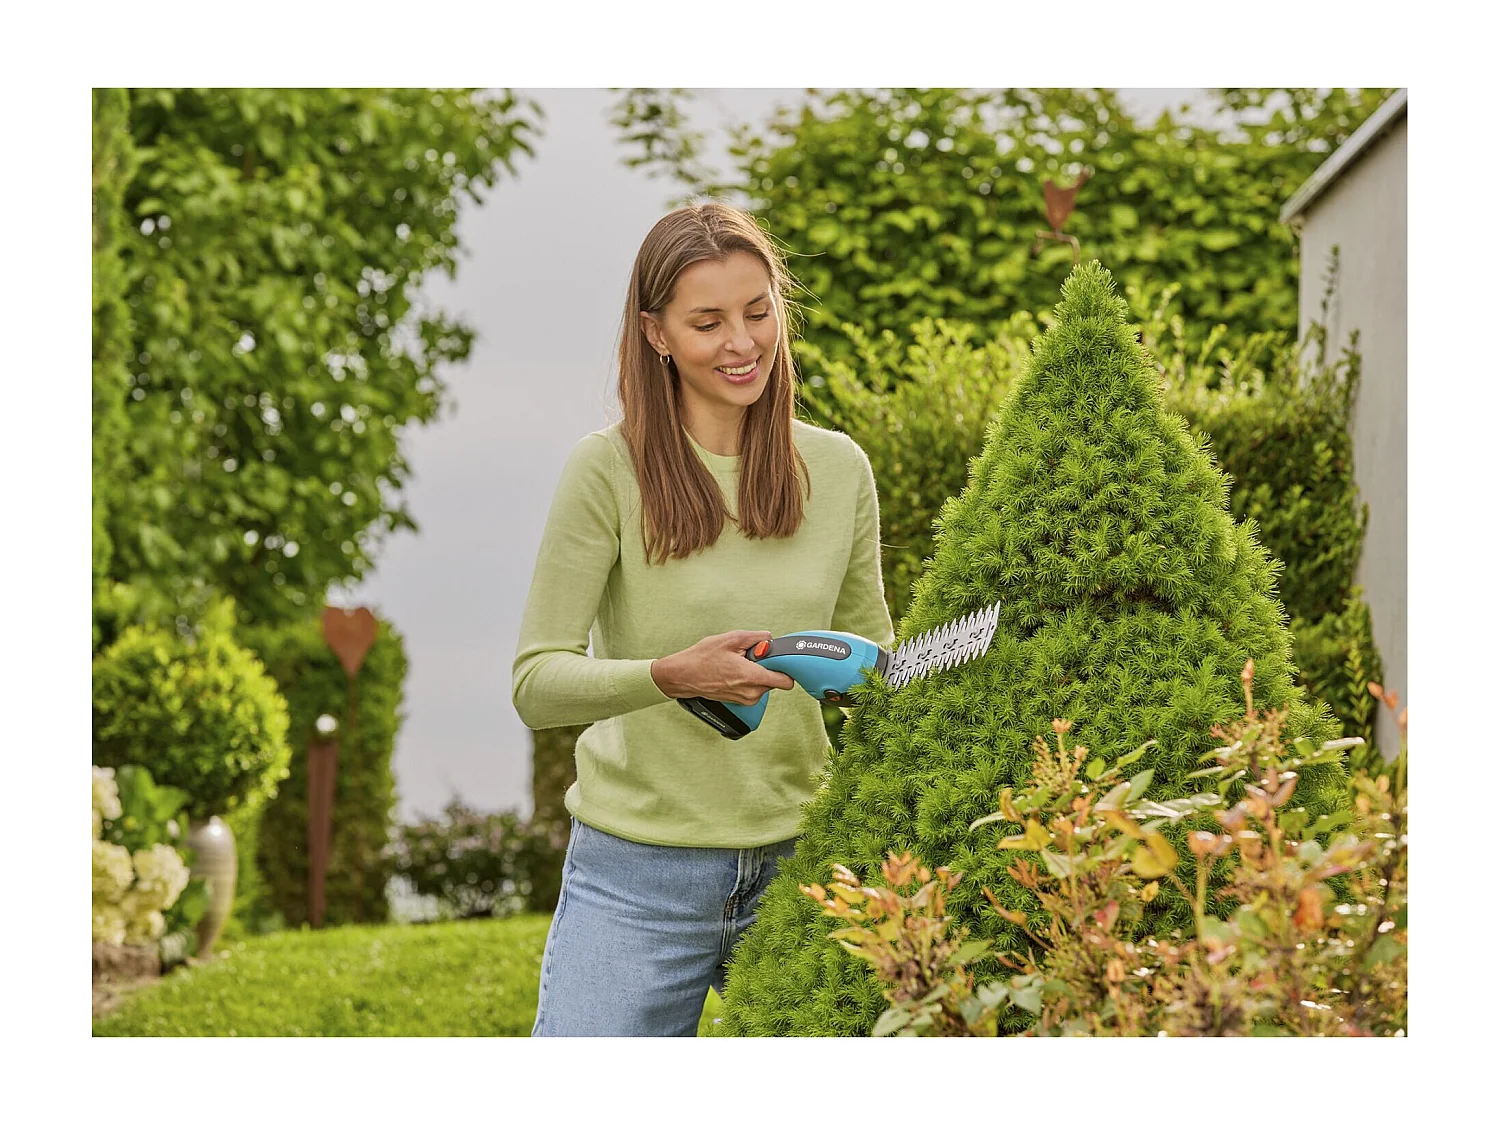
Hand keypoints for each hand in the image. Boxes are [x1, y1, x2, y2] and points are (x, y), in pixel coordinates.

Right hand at [651, 630, 796, 703]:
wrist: (683, 676)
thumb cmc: (703, 658)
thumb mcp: (731, 638)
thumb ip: (757, 638)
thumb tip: (770, 640)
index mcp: (752, 677)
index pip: (786, 681)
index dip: (786, 667)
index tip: (778, 658)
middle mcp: (752, 693)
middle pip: (775, 680)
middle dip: (767, 666)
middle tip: (749, 657)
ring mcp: (746, 700)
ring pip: (764, 684)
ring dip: (757, 673)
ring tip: (737, 664)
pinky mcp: (740, 702)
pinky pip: (754, 688)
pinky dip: (749, 679)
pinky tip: (733, 671)